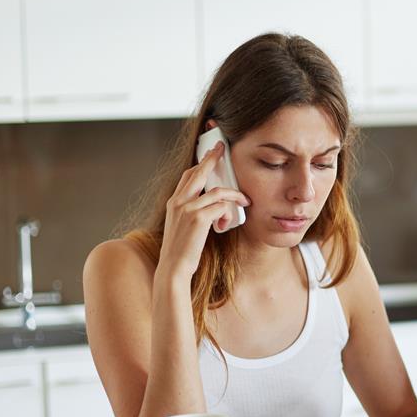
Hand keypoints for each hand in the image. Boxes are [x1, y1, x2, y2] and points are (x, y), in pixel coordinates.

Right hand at [157, 142, 249, 281]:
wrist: (173, 268)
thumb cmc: (181, 251)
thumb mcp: (184, 227)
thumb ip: (194, 213)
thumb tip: (215, 207)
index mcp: (174, 202)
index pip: (188, 175)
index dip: (200, 163)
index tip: (210, 154)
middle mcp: (178, 202)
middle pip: (199, 172)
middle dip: (212, 158)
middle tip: (222, 148)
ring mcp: (187, 209)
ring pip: (217, 191)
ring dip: (234, 196)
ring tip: (244, 202)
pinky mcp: (198, 218)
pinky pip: (221, 207)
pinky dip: (228, 214)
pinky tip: (225, 226)